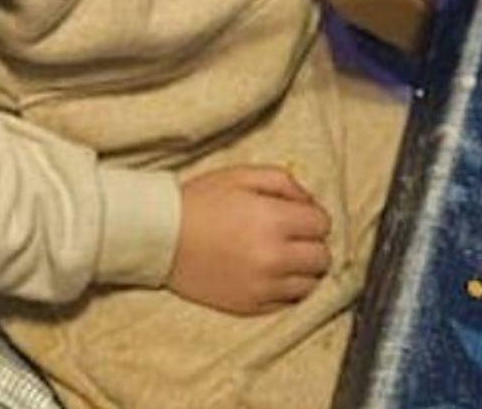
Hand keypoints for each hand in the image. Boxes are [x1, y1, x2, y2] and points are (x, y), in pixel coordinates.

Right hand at [167, 166, 329, 314]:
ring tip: (283, 258)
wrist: (159, 237)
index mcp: (274, 220)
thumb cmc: (200, 201)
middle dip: (313, 244)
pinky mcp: (248, 306)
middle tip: (294, 237)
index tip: (297, 216)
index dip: (312, 217)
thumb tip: (310, 202)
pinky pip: (288, 304)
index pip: (322, 224)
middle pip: (321, 258)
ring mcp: (261, 286)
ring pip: (310, 285)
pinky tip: (271, 275)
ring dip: (303, 270)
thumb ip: (284, 182)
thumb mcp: (242, 175)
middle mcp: (272, 257)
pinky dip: (286, 290)